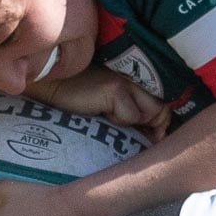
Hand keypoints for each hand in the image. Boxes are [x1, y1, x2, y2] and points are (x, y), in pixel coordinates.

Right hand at [29, 65, 170, 142]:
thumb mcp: (108, 104)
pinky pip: (130, 116)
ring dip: (135, 124)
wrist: (52, 85)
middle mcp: (135, 79)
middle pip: (162, 109)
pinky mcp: (115, 89)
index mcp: (135, 81)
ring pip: (151, 113)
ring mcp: (126, 83)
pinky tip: (102, 113)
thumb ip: (129, 111)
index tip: (151, 137)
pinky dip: (119, 121)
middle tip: (142, 137)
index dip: (160, 123)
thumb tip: (152, 137)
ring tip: (115, 121)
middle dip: (155, 128)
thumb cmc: (77, 98)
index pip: (163, 104)